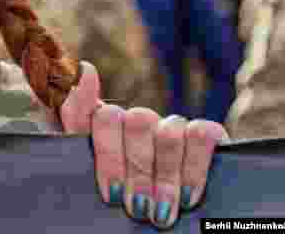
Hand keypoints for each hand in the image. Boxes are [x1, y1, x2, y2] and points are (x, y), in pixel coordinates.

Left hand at [61, 61, 227, 229]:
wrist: (171, 217)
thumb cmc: (123, 195)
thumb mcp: (92, 167)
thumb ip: (77, 120)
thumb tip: (85, 68)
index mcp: (109, 126)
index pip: (103, 116)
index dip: (108, 155)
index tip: (111, 194)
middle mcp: (140, 120)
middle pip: (136, 123)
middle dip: (137, 172)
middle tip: (138, 210)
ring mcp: (173, 125)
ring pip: (167, 133)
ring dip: (164, 178)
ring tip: (161, 214)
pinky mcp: (208, 134)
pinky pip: (201, 134)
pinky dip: (194, 169)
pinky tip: (189, 197)